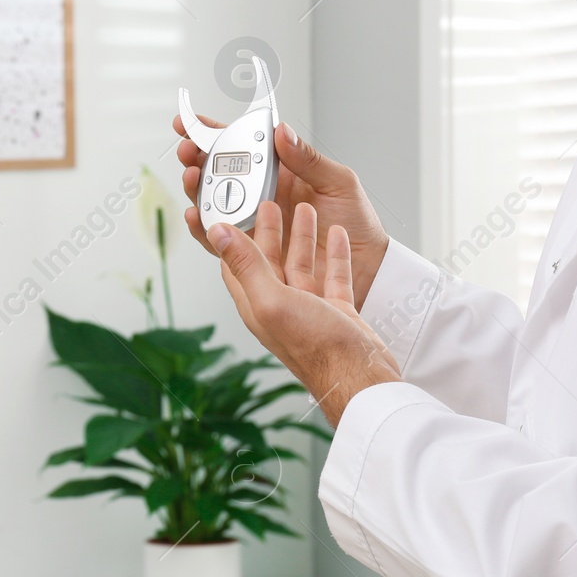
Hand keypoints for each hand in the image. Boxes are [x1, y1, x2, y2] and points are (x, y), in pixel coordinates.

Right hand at [173, 114, 390, 308]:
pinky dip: (203, 228)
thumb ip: (308, 159)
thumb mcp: (338, 182)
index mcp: (280, 171)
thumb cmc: (355, 222)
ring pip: (212, 203)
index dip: (214, 132)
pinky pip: (220, 239)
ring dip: (195, 190)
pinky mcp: (252, 250)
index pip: (241, 145)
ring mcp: (254, 222)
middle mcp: (261, 194)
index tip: (192, 122)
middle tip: (188, 151)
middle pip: (217, 172)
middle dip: (196, 158)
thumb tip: (281, 132)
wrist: (365, 265)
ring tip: (192, 177)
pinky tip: (197, 216)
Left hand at [208, 200, 401, 426]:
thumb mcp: (272, 299)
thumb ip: (246, 265)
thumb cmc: (316, 346)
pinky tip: (337, 234)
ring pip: (301, 265)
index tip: (234, 207)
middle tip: (270, 199)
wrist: (360, 376)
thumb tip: (217, 234)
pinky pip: (333, 276)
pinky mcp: (336, 311)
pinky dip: (333, 254)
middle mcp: (279, 306)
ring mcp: (309, 309)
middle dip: (269, 229)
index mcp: (256, 304)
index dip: (232, 235)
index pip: (235, 263)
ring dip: (301, 236)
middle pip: (270, 260)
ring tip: (305, 208)